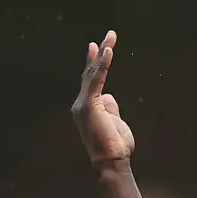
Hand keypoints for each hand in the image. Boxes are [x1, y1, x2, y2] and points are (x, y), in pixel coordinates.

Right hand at [71, 31, 134, 169]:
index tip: (97, 47)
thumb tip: (109, 95)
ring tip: (111, 36)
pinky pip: (97, 80)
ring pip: (93, 73)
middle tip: (110, 35)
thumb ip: (110, 108)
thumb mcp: (114, 122)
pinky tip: (108, 51)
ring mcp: (83, 104)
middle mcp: (80, 104)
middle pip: (90, 73)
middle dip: (100, 53)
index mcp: (86, 108)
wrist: (110, 162)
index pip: (90, 81)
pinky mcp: (89, 105)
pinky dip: (103, 65)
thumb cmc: (115, 147)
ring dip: (103, 53)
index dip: (95, 63)